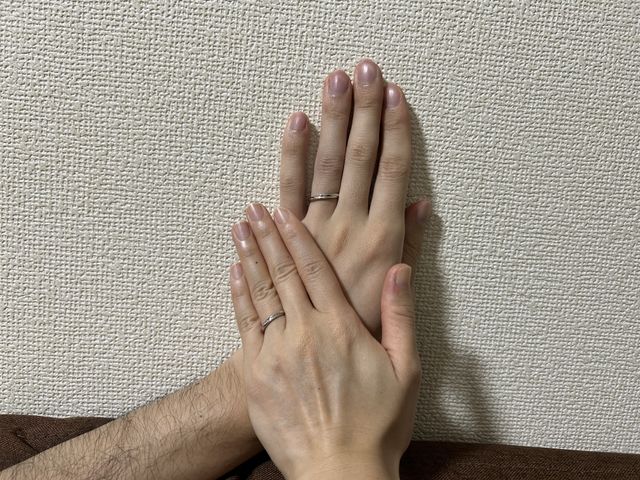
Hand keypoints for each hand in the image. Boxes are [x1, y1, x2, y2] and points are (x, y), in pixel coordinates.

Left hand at [230, 204, 420, 479]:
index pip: (316, 269)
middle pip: (283, 273)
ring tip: (238, 227)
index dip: (298, 237)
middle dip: (267, 236)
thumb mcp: (407, 370)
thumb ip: (401, 315)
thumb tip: (400, 269)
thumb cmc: (377, 425)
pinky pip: (244, 323)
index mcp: (342, 327)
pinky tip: (234, 271)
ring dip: (249, 255)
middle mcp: (306, 331)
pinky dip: (238, 294)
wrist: (338, 471)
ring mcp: (277, 351)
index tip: (284, 212)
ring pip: (260, 292)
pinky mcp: (257, 372)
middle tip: (253, 208)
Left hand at [278, 59, 430, 337]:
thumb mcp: (405, 312)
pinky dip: (288, 161)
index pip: (391, 174)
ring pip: (320, 170)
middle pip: (357, 161)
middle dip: (361, 113)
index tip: (394, 96)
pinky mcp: (284, 244)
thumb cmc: (364, 351)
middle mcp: (346, 232)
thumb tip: (422, 204)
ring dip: (324, 127)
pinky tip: (294, 126)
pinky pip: (285, 192)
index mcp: (381, 244)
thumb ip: (410, 253)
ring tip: (328, 88)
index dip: (394, 132)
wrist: (317, 393)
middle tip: (363, 71)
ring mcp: (311, 237)